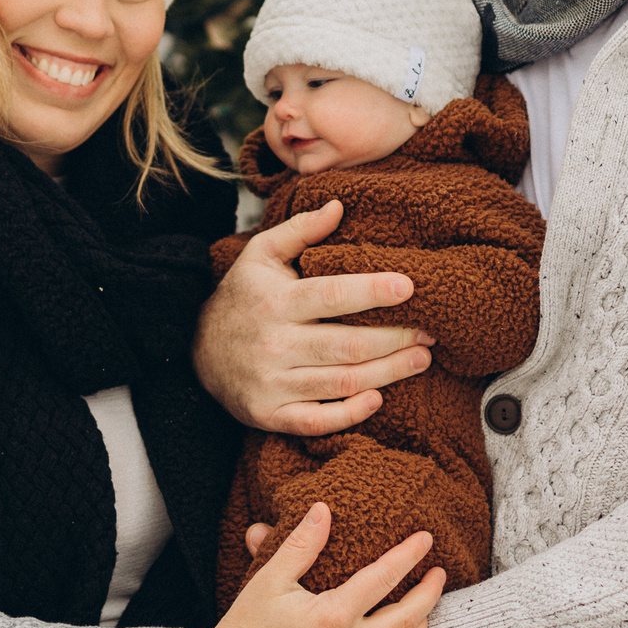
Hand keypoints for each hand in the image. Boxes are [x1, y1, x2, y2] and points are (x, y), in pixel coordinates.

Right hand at [195, 198, 433, 435]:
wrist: (196, 350)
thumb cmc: (242, 297)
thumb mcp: (261, 255)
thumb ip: (300, 229)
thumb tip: (339, 205)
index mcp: (277, 301)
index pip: (332, 295)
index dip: (373, 291)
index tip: (410, 286)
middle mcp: (274, 343)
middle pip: (347, 345)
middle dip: (396, 339)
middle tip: (430, 331)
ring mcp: (272, 383)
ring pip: (342, 384)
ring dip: (388, 373)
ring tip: (421, 358)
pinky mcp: (270, 414)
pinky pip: (317, 422)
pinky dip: (351, 414)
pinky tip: (379, 397)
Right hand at [208, 504, 445, 627]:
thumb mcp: (269, 578)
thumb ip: (301, 544)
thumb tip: (323, 510)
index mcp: (333, 615)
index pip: (385, 577)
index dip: (410, 555)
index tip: (426, 539)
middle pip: (408, 618)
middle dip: (430, 594)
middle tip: (440, 575)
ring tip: (426, 611)